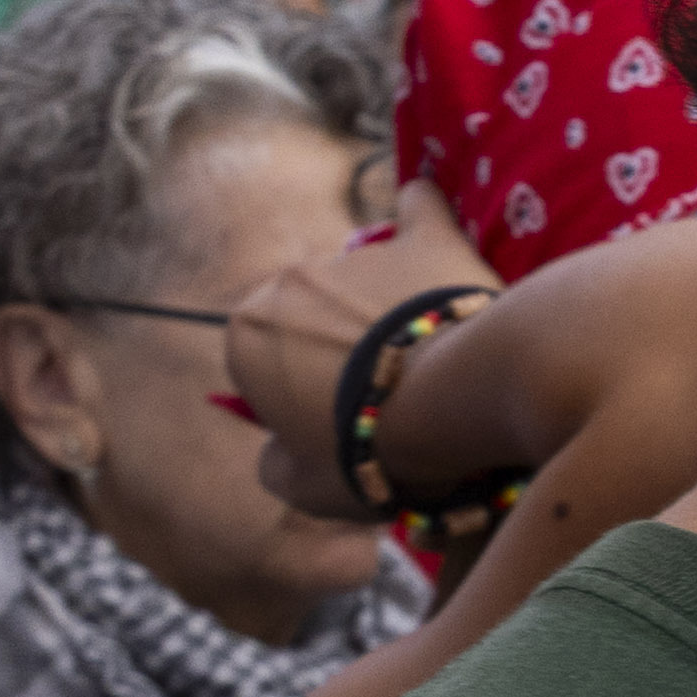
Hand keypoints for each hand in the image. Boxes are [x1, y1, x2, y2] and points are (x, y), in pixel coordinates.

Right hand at [227, 181, 503, 512]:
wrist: (448, 405)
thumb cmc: (365, 453)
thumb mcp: (300, 486)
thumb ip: (275, 461)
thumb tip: (282, 449)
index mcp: (248, 333)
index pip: (264, 367)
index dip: (299, 402)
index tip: (338, 429)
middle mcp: (291, 280)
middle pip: (311, 317)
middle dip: (340, 349)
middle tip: (386, 398)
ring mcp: (359, 252)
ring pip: (366, 279)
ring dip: (385, 308)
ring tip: (429, 359)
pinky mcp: (424, 239)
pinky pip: (420, 210)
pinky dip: (424, 216)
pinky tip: (430, 222)